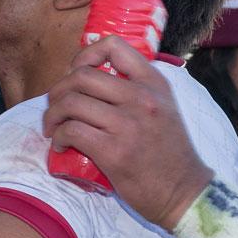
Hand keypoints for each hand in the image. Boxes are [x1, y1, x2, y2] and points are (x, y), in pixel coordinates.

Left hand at [43, 36, 212, 228]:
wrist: (184, 192)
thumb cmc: (170, 153)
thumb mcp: (164, 108)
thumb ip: (138, 90)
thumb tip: (96, 78)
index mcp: (154, 84)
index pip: (114, 46)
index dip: (85, 55)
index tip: (76, 74)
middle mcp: (141, 98)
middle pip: (82, 76)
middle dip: (59, 90)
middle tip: (56, 107)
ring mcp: (127, 124)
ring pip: (72, 102)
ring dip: (53, 115)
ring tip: (53, 128)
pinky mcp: (114, 151)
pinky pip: (72, 131)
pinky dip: (58, 137)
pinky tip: (60, 145)